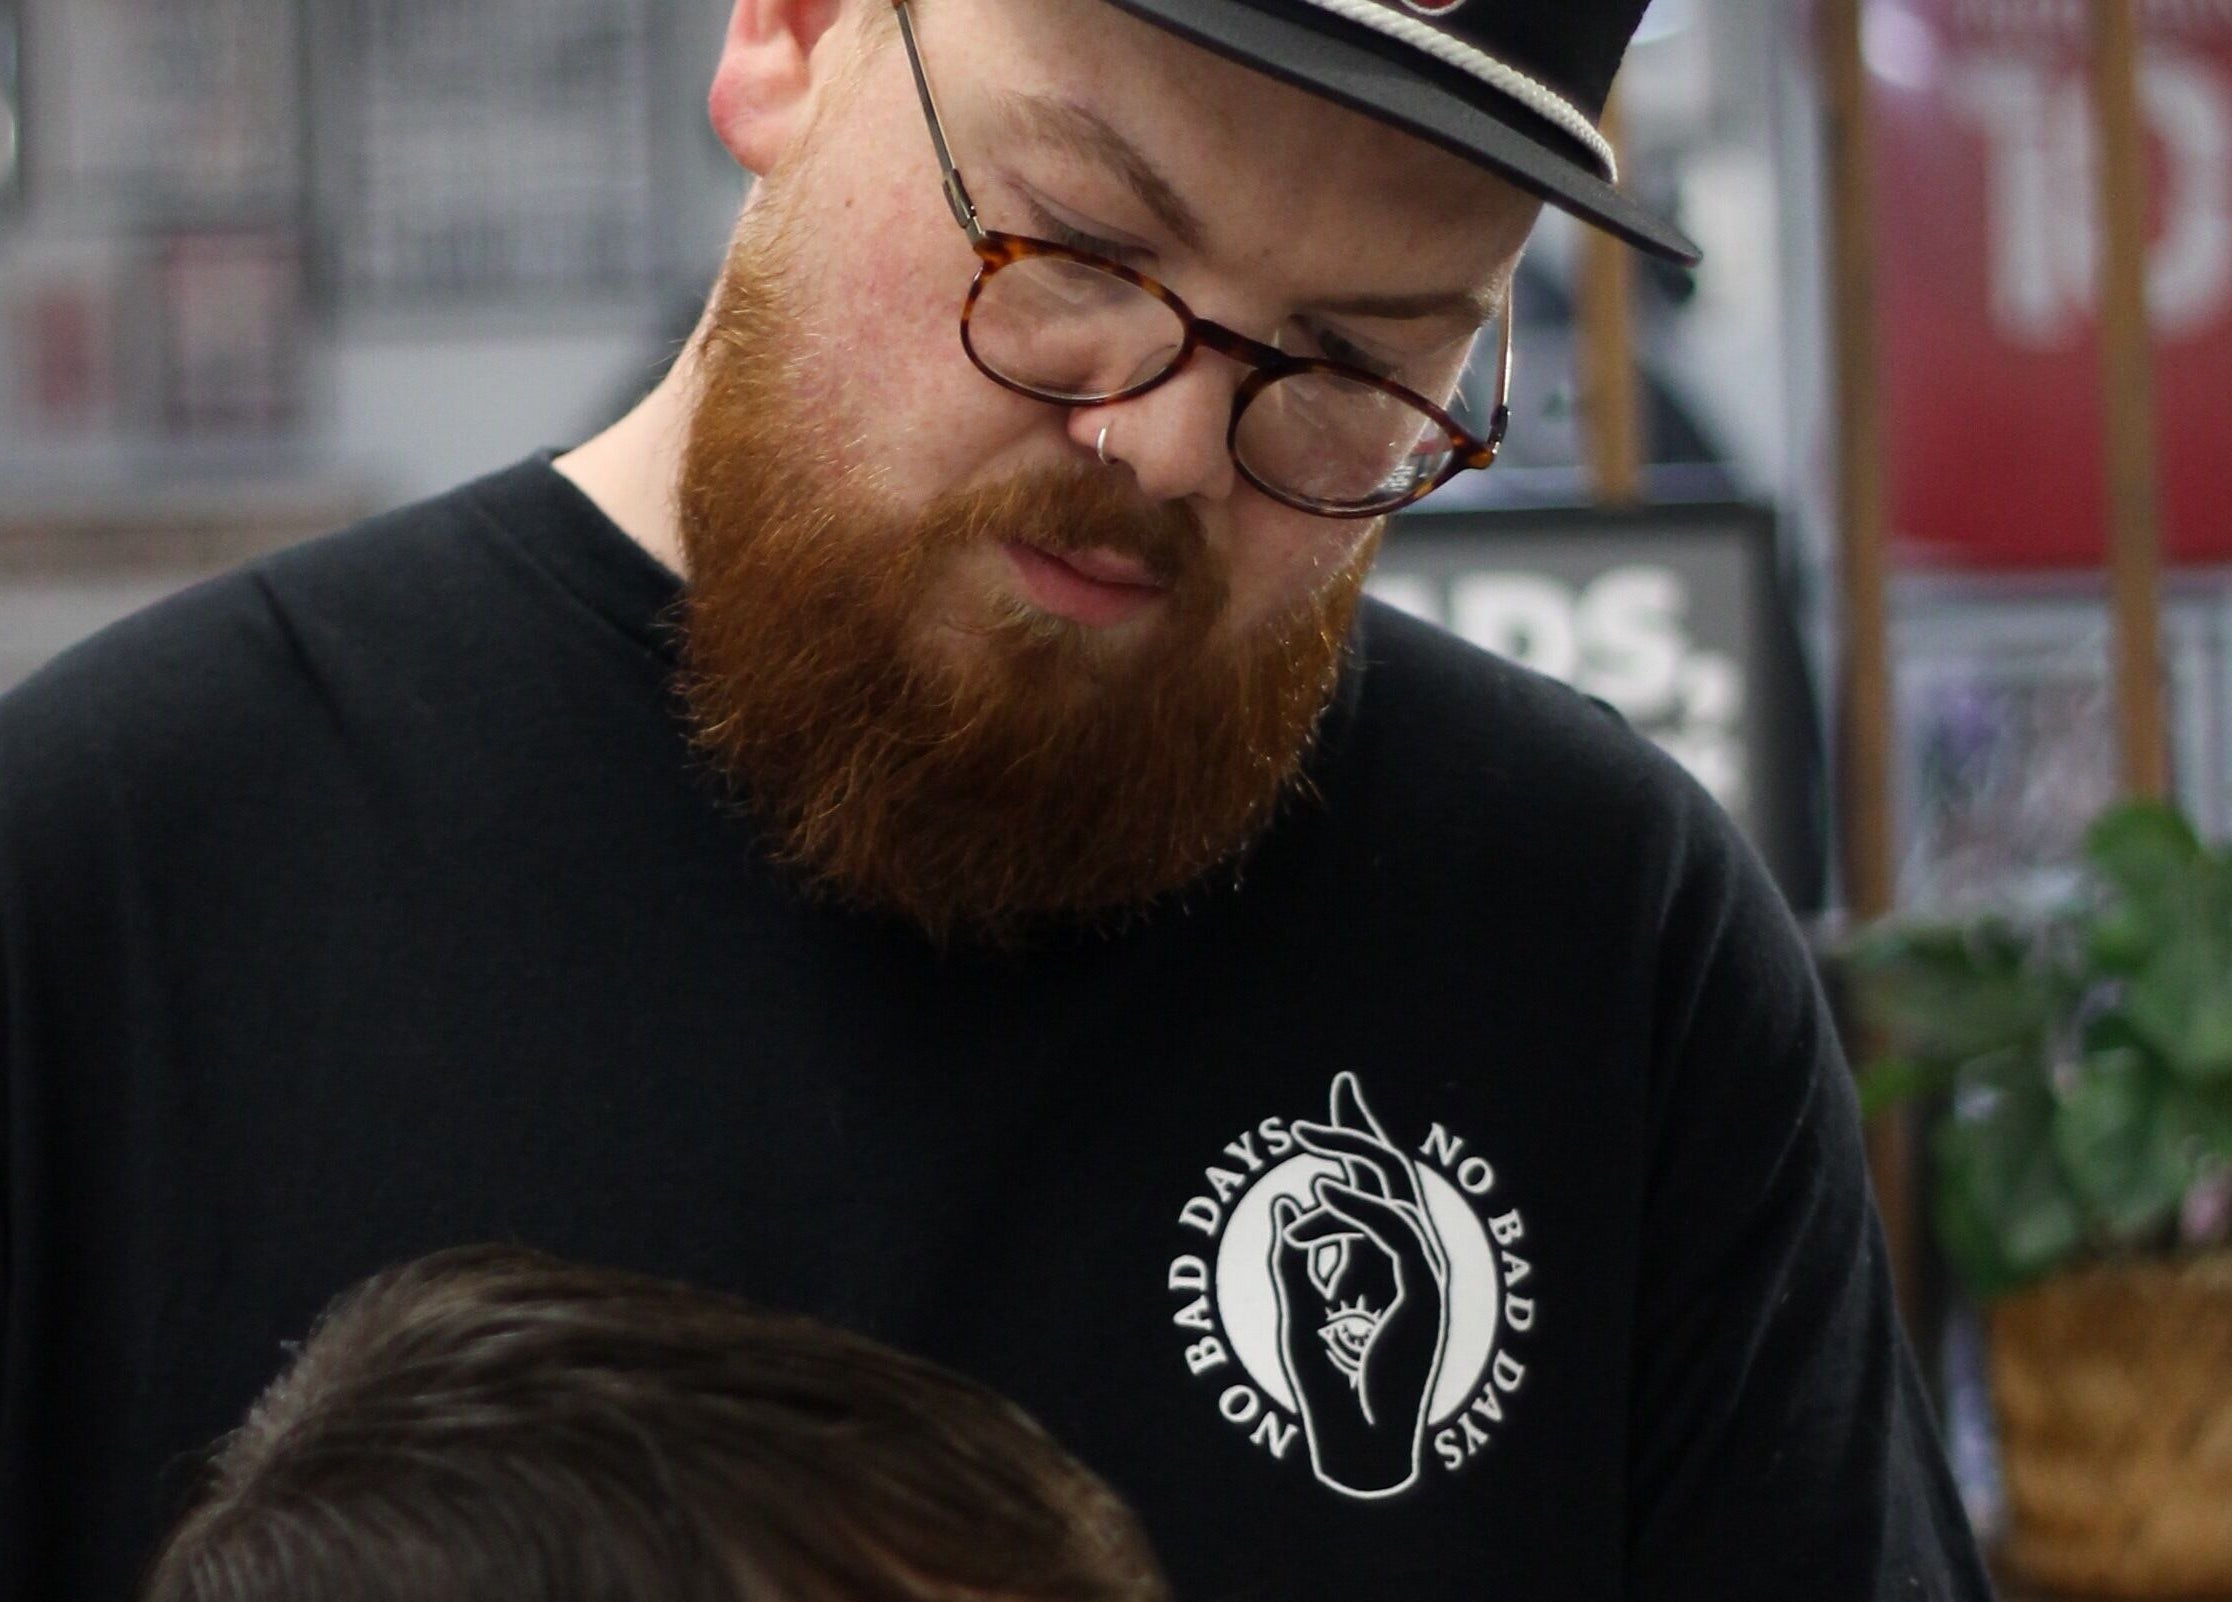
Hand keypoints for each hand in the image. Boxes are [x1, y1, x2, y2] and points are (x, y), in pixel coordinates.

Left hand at [1270, 1072, 1447, 1496]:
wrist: (1358, 1442)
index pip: (1378, 1187)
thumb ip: (1294, 1258)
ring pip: (1393, 1192)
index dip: (1357, 1142)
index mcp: (1389, 1263)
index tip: (1331, 1103)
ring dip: (1349, 1157)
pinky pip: (1393, 1231)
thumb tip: (1287, 1200)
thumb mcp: (1297, 1309)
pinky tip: (1322, 1189)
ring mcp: (1424, 1275)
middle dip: (1366, 1127)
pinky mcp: (1424, 1293)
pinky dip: (1358, 1206)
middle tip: (1340, 1086)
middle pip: (1395, 1175)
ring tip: (1305, 1137)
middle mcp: (1414, 1261)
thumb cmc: (1331, 1385)